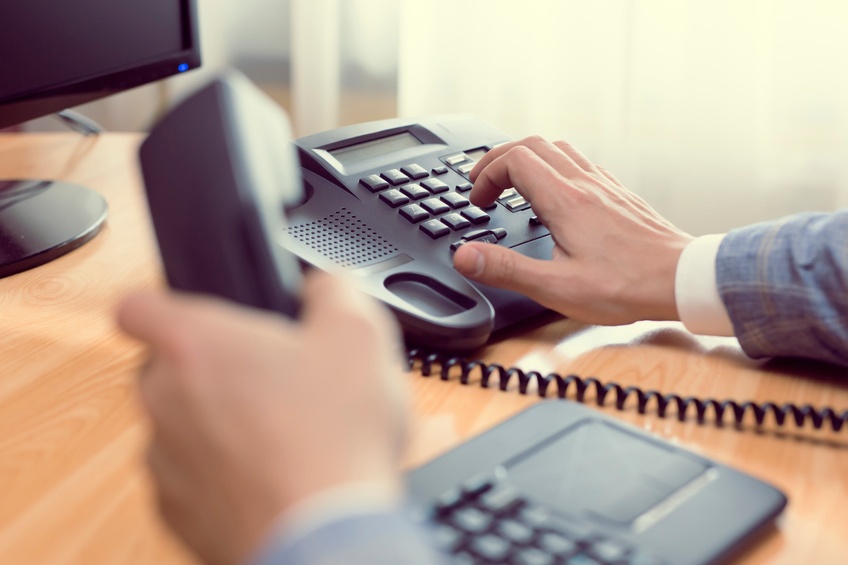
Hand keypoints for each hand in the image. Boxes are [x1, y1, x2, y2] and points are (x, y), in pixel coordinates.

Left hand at [117, 271, 406, 564]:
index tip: (189, 313)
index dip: (162, 304)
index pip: (136, 305)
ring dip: (219, 422)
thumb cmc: (333, 440)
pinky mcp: (176, 511)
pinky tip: (275, 472)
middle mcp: (164, 400)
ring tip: (282, 432)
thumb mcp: (359, 334)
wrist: (326, 537)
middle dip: (212, 368)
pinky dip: (223, 472)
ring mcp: (164, 460)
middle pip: (166, 367)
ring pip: (180, 424)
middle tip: (269, 376)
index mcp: (194, 344)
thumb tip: (322, 286)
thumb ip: (331, 290)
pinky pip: (191, 475)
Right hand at [453, 136, 692, 324]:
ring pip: (558, 148)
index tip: (478, 200)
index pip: (514, 160)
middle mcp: (585, 184)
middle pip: (533, 144)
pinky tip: (555, 193)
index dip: (486, 174)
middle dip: (500, 160)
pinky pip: (580, 162)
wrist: (682, 279)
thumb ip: (507, 269)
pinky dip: (554, 167)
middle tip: (484, 185)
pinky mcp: (618, 194)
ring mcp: (604, 185)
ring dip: (527, 158)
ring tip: (512, 183)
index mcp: (565, 201)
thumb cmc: (626, 286)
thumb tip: (465, 256)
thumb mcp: (556, 288)